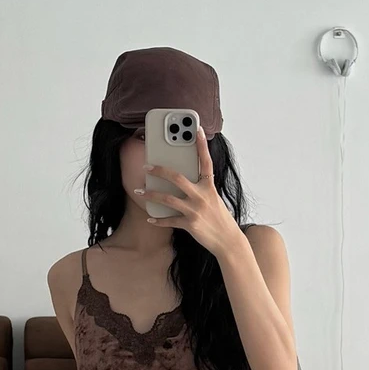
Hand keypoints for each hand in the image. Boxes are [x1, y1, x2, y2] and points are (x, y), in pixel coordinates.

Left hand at [136, 125, 243, 256]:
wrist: (228, 240)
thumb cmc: (219, 218)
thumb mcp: (213, 198)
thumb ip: (200, 188)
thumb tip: (181, 180)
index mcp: (209, 186)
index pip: (206, 161)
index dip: (201, 145)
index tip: (196, 129)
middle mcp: (202, 195)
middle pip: (177, 177)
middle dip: (159, 170)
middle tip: (146, 166)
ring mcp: (195, 210)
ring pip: (168, 198)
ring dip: (151, 194)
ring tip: (140, 191)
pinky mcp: (190, 224)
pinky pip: (169, 220)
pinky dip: (158, 220)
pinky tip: (149, 218)